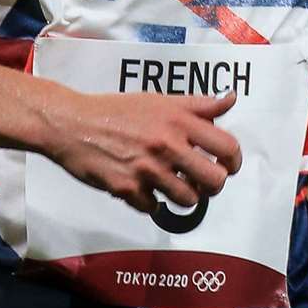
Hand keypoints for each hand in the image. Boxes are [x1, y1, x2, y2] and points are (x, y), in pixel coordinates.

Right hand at [47, 90, 242, 212]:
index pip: (227, 147)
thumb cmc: (118, 109)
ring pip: (189, 199)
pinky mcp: (128, 189)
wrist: (73, 124)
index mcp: (179, 121)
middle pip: (214, 180)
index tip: (228, 164)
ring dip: (186, 196)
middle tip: (205, 181)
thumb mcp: (161, 100)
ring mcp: (148, 170)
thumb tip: (231, 99)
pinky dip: (153, 202)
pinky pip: (155, 208)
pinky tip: (146, 189)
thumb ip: (198, 105)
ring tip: (177, 186)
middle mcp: (168, 145)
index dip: (234, 160)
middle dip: (214, 184)